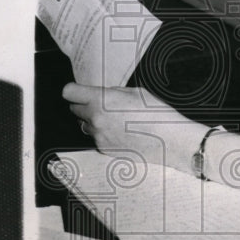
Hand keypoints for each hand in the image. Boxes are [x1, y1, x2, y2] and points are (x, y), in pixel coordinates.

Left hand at [62, 83, 204, 170]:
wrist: (169, 140)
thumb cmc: (156, 114)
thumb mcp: (135, 92)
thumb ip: (113, 92)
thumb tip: (103, 94)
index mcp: (101, 101)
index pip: (69, 92)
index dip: (74, 90)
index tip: (78, 91)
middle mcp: (96, 119)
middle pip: (74, 109)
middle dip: (84, 105)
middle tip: (100, 104)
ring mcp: (99, 137)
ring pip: (84, 125)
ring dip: (93, 120)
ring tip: (114, 119)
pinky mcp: (105, 149)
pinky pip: (96, 138)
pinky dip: (103, 134)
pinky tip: (121, 132)